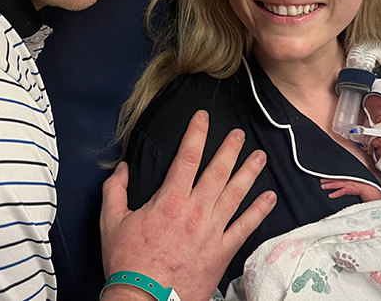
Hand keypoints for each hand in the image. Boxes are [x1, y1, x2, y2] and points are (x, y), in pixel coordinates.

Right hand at [100, 110, 276, 300]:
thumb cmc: (128, 263)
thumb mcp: (111, 222)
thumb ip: (115, 191)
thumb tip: (121, 168)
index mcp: (169, 200)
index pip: (186, 158)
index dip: (196, 134)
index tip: (203, 117)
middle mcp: (195, 211)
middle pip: (217, 171)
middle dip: (229, 149)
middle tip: (239, 134)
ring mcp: (212, 231)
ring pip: (236, 194)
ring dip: (249, 173)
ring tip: (260, 157)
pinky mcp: (222, 251)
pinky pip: (245, 227)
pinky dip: (259, 211)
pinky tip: (269, 198)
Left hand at [320, 178, 380, 201]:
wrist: (371, 188)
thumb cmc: (364, 185)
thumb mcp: (355, 180)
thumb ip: (348, 181)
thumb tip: (342, 183)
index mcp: (348, 176)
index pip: (338, 175)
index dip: (330, 176)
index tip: (323, 176)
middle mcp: (348, 179)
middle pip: (336, 178)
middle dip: (328, 179)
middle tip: (320, 180)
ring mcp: (349, 184)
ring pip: (337, 183)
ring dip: (330, 185)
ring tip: (323, 186)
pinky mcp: (351, 189)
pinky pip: (342, 191)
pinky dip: (336, 193)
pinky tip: (330, 195)